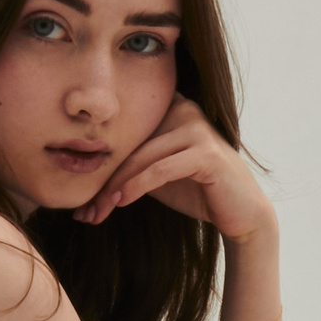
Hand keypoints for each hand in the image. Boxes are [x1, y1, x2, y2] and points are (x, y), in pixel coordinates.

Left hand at [75, 98, 274, 244]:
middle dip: (104, 181)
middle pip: (131, 145)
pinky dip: (137, 186)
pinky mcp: (206, 152)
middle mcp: (184, 109)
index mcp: (170, 107)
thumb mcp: (156, 174)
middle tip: (83, 211)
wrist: (240, 213)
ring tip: (96, 211)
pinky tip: (120, 202)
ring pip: (142, 158)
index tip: (80, 199)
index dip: (100, 164)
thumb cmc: (197, 192)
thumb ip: (130, 164)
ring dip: (115, 188)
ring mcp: (196, 128)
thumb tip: (86, 175)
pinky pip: (161, 168)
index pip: (126, 134)